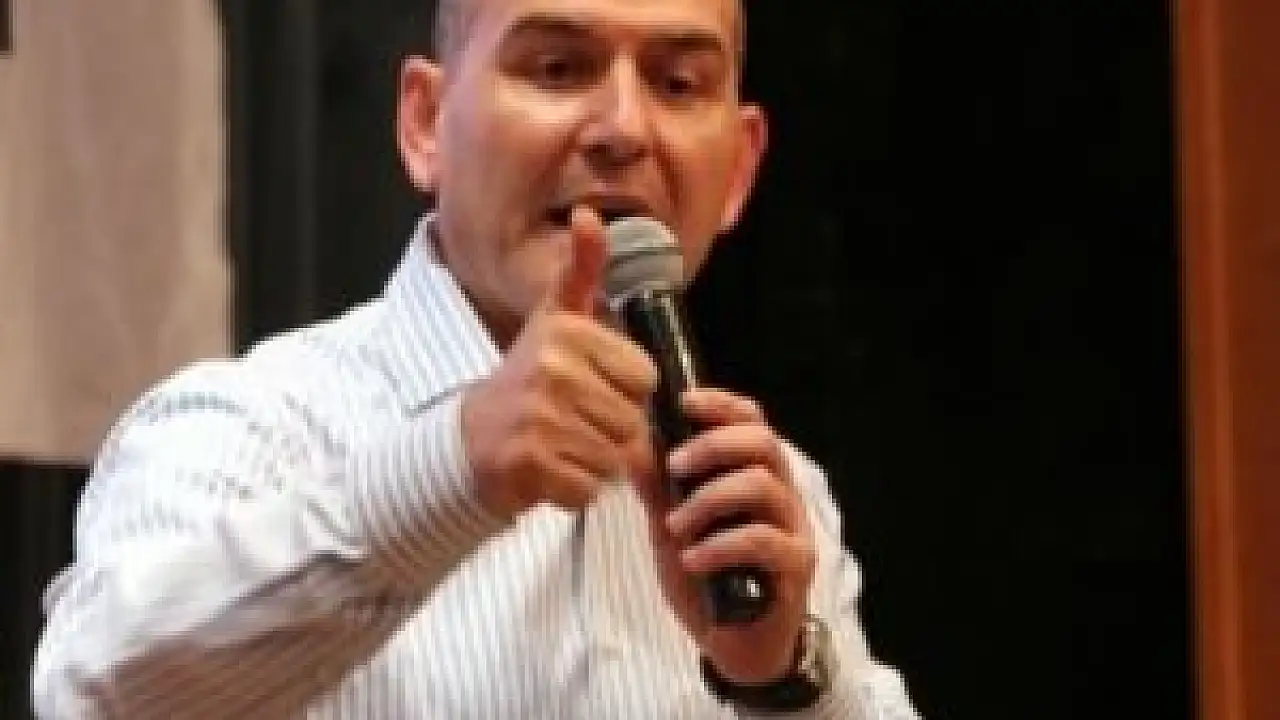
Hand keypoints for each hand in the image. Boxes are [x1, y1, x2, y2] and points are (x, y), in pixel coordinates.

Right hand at [462, 206, 658, 519]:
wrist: (468, 440)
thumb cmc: (526, 379)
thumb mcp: (553, 319)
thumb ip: (580, 271)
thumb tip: (592, 215)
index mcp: (567, 333)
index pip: (643, 378)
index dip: (623, 392)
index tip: (587, 388)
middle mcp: (553, 370)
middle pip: (631, 421)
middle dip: (609, 432)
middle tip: (571, 423)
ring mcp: (539, 419)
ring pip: (614, 458)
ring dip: (593, 463)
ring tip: (560, 445)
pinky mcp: (530, 465)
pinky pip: (589, 489)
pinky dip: (574, 491)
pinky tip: (547, 471)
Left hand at [638, 389, 817, 684]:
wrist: (733, 644)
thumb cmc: (708, 578)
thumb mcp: (671, 528)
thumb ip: (656, 488)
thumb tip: (631, 443)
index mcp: (754, 475)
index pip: (751, 420)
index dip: (720, 405)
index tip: (683, 403)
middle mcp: (780, 495)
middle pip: (762, 442)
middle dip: (713, 446)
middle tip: (675, 467)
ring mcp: (792, 529)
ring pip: (763, 485)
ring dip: (709, 500)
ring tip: (677, 527)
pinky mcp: (794, 566)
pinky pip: (764, 540)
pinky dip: (721, 545)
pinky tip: (693, 560)